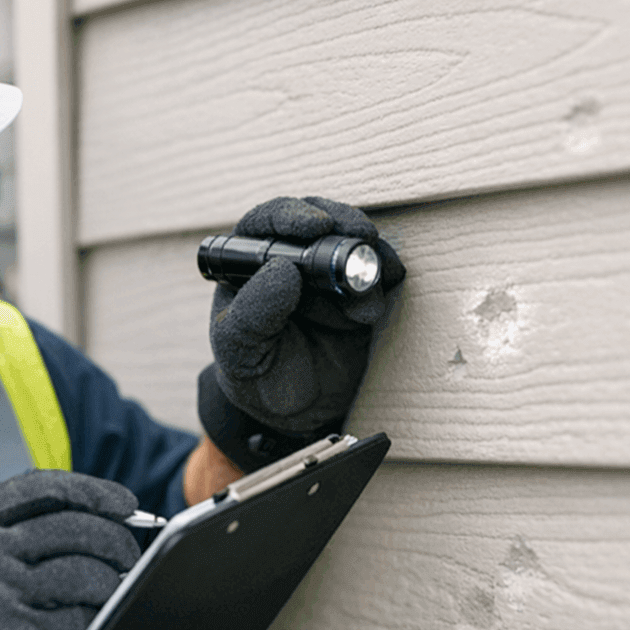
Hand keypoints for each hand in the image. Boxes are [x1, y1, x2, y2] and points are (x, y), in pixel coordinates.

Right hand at [0, 471, 140, 629]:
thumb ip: (22, 528)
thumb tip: (108, 513)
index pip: (44, 489)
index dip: (93, 491)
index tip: (127, 504)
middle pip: (73, 528)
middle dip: (116, 540)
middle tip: (130, 555)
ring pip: (85, 573)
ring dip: (114, 582)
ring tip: (117, 589)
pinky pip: (80, 618)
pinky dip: (98, 618)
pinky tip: (96, 621)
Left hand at [200, 196, 404, 469]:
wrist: (294, 413)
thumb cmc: (257, 377)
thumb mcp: (242, 352)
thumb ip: (255, 313)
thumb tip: (285, 269)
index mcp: (248, 266)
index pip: (266, 223)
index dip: (291, 216)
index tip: (316, 227)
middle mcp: (289, 259)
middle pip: (317, 220)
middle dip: (341, 225)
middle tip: (361, 239)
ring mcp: (326, 274)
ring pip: (350, 242)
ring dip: (365, 259)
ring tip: (365, 299)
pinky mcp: (357, 291)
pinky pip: (376, 269)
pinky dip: (386, 272)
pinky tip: (387, 285)